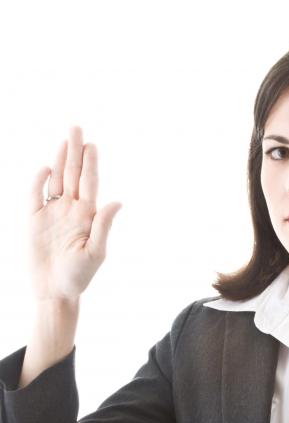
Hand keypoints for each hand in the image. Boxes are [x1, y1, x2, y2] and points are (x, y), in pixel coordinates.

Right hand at [28, 125, 121, 302]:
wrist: (54, 291)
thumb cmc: (78, 276)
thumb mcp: (95, 252)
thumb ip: (104, 226)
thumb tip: (117, 201)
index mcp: (87, 217)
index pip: (90, 184)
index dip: (90, 164)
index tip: (92, 144)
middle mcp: (71, 211)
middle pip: (73, 175)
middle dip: (75, 152)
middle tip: (77, 128)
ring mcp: (53, 214)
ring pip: (56, 180)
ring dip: (59, 160)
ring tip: (64, 140)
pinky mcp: (35, 221)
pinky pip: (35, 195)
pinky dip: (39, 181)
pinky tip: (45, 169)